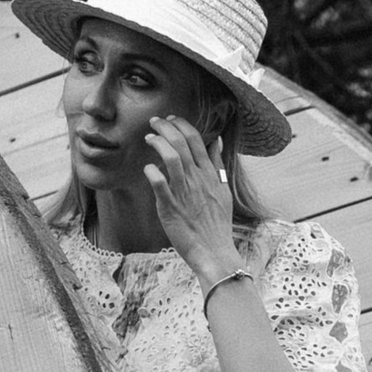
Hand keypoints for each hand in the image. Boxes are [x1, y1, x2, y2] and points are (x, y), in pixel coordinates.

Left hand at [143, 120, 245, 288]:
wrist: (214, 252)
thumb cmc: (217, 224)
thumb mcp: (224, 190)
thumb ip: (218, 165)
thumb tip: (218, 141)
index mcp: (210, 174)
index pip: (196, 139)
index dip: (181, 124)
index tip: (170, 119)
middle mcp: (197, 179)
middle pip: (181, 143)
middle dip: (165, 127)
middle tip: (154, 122)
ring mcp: (184, 192)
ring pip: (171, 157)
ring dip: (158, 143)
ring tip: (149, 138)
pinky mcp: (170, 207)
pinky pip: (159, 184)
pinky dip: (151, 172)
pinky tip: (147, 169)